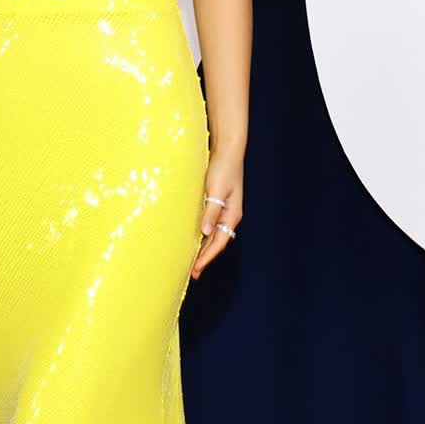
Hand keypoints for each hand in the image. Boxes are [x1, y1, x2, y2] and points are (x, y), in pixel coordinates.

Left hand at [191, 148, 242, 279]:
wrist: (228, 150)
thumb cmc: (223, 168)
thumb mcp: (216, 190)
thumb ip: (211, 211)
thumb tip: (205, 232)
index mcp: (232, 215)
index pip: (218, 242)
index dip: (207, 257)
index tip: (196, 269)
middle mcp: (229, 216)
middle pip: (216, 242)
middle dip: (205, 258)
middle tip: (192, 273)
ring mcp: (224, 211)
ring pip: (213, 236)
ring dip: (203, 249)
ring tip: (192, 262)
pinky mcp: (217, 204)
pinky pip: (210, 226)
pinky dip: (202, 236)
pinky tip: (195, 240)